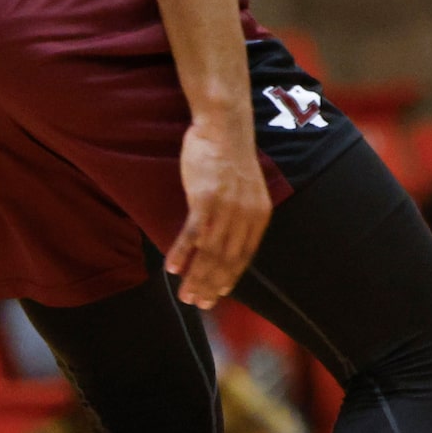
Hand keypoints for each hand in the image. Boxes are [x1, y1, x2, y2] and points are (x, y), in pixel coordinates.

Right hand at [165, 112, 272, 308]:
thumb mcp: (245, 191)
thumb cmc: (230, 158)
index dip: (230, 278)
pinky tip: (172, 269)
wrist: (224, 128)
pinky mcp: (205, 199)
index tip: (218, 295)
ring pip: (210, 253)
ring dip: (196, 278)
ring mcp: (226, 209)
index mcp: (258, 216)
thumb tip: (226, 239)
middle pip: (227, 260)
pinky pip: (192, 234)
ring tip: (185, 296)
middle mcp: (245, 216)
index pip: (244, 257)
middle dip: (211, 286)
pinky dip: (181, 254)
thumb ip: (239, 215)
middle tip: (198, 303)